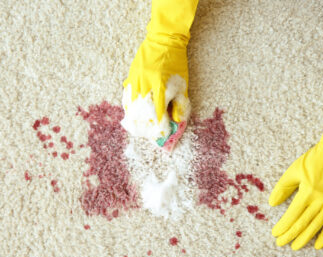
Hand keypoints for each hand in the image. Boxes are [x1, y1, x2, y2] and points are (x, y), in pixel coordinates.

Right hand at [121, 0, 197, 142]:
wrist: (164, 41)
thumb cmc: (176, 64)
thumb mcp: (183, 85)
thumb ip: (179, 105)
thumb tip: (177, 122)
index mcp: (161, 88)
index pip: (158, 115)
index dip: (159, 128)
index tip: (161, 136)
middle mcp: (146, 86)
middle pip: (142, 114)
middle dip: (144, 128)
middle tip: (147, 135)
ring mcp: (136, 81)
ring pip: (131, 107)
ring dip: (134, 120)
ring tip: (136, 130)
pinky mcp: (130, 77)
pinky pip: (126, 97)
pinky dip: (128, 107)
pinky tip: (130, 114)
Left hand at [269, 143, 322, 249]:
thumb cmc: (314, 160)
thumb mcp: (294, 170)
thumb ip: (282, 188)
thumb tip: (272, 203)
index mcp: (307, 192)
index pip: (292, 215)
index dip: (283, 226)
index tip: (274, 233)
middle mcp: (320, 202)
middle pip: (302, 224)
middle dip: (289, 235)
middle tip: (280, 243)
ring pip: (315, 228)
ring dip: (304, 239)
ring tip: (294, 247)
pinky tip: (317, 245)